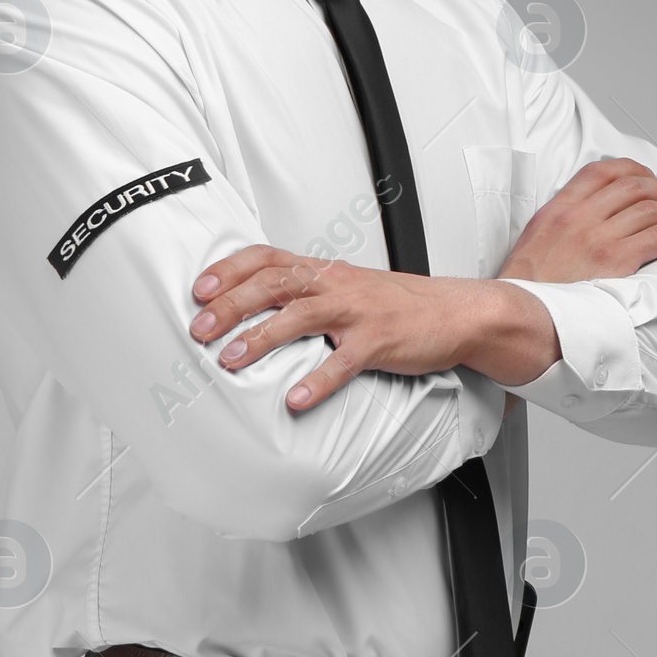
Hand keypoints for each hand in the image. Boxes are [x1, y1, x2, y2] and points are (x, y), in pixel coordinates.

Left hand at [188, 248, 556, 410]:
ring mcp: (358, 312)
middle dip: (232, 305)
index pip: (267, 258)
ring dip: (262, 337)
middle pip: (274, 284)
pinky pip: (343, 362)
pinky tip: (294, 399)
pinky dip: (317, 381)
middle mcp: (335, 284)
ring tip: (232, 360)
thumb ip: (305, 293)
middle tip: (200, 329)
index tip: (199, 289)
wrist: (456, 312)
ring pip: (301, 316)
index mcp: (323, 271)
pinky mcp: (379, 342)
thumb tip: (254, 309)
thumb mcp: (346, 288)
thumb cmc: (397, 304)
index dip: (230, 270)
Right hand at [501, 157, 656, 282]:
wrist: (518, 312)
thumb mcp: (533, 239)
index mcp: (559, 209)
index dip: (633, 169)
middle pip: (634, 187)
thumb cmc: (526, 287)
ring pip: (652, 209)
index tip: (650, 177)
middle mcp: (580, 217)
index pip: (601, 171)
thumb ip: (561, 221)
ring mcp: (598, 238)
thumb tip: (590, 216)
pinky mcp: (615, 261)